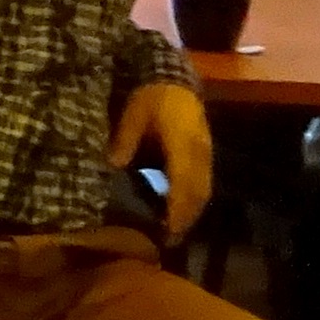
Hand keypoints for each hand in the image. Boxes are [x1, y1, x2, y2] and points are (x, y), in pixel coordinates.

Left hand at [110, 78, 214, 244]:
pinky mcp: (205, 151)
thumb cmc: (150, 96)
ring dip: (192, 211)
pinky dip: (194, 199)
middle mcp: (199, 149)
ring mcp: (205, 150)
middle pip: (199, 191)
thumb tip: (114, 165)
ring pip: (205, 188)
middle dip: (186, 217)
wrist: (173, 78)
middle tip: (170, 241)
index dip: (177, 208)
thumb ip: (125, 139)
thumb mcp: (133, 113)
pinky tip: (181, 211)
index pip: (183, 181)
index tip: (168, 230)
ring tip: (176, 232)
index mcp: (182, 140)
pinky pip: (205, 181)